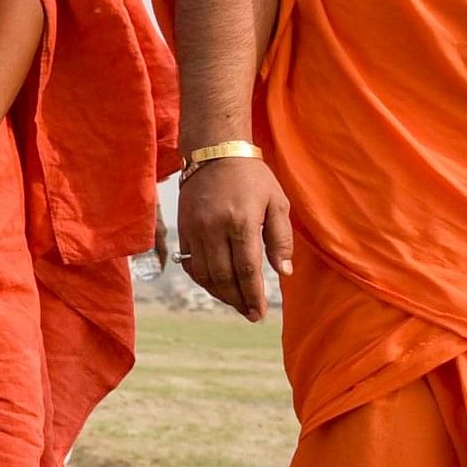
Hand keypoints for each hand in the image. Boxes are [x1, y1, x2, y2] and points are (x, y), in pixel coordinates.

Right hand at [176, 153, 291, 321]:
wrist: (215, 153)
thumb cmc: (252, 177)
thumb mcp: (277, 202)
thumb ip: (281, 239)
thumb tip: (283, 272)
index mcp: (241, 222)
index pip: (247, 270)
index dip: (254, 295)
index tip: (260, 312)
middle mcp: (214, 228)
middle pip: (223, 277)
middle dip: (238, 300)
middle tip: (250, 314)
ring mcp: (195, 230)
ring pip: (204, 274)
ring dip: (220, 294)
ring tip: (236, 303)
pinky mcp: (183, 229)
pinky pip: (190, 264)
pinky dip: (203, 280)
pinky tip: (217, 286)